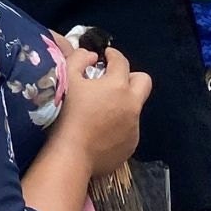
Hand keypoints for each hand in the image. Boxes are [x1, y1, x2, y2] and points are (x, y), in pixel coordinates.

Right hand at [55, 45, 150, 177]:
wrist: (72, 155)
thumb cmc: (68, 114)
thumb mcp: (67, 77)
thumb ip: (80, 59)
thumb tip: (92, 57)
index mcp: (118, 85)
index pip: (121, 61)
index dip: (113, 55)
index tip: (105, 56)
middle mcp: (132, 104)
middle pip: (143, 81)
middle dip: (130, 77)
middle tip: (113, 80)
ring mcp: (134, 127)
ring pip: (134, 108)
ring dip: (122, 104)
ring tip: (101, 111)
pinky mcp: (130, 146)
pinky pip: (129, 129)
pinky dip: (119, 125)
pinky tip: (101, 131)